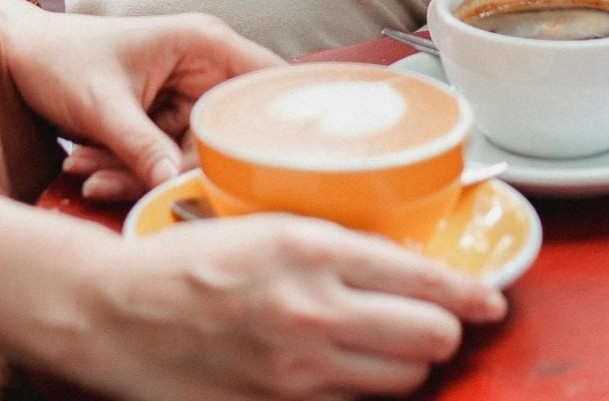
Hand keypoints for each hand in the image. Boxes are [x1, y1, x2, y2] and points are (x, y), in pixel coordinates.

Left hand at [0, 0, 279, 201]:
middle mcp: (204, 68)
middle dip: (179, 168)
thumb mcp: (102, 106)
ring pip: (189, 154)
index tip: (263, 169)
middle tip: (130, 185)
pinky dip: (127, 172)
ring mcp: (184, 97)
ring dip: (140, 174)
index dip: (272, 122)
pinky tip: (85, 168)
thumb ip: (141, 147)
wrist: (20, 55)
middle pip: (224, 133)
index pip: (264, 81)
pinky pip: (162, 159)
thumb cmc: (62, 60)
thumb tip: (174, 187)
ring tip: (86, 171)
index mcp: (204, 45)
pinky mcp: (163, 121)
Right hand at [56, 212, 505, 400]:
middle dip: (443, 331)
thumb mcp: (272, 224)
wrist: (119, 312)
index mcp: (314, 250)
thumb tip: (403, 263)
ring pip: (399, 382)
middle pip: (427, 340)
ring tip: (393, 346)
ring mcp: (296, 372)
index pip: (424, 280)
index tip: (490, 299)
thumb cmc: (191, 259)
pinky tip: (347, 371)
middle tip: (437, 321)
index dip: (469, 294)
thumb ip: (339, 244)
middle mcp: (313, 313)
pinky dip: (361, 392)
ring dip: (406, 365)